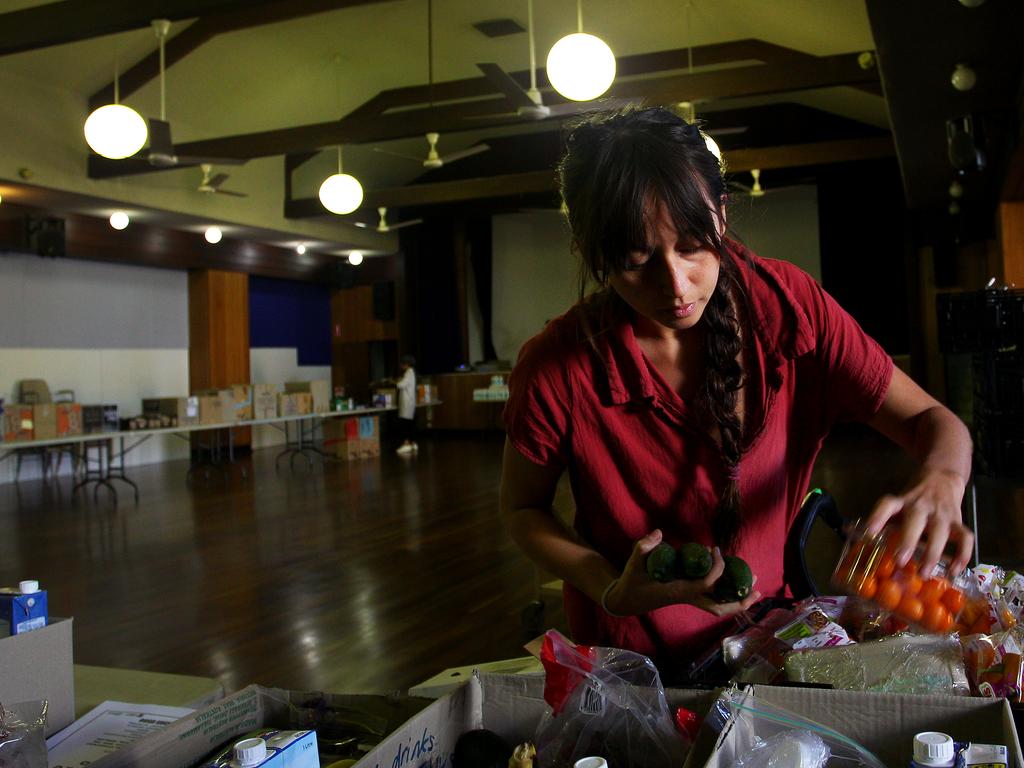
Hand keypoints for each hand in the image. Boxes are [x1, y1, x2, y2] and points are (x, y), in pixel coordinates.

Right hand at [602, 530, 761, 617]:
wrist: (627, 599)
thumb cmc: (632, 581)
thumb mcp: (634, 562)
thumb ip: (644, 547)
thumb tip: (659, 533)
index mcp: (678, 591)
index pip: (706, 584)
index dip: (717, 568)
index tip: (716, 549)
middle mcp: (688, 598)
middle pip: (720, 607)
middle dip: (740, 599)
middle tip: (756, 584)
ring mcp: (690, 600)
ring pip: (720, 608)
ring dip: (738, 601)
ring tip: (754, 587)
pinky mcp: (690, 597)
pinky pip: (714, 600)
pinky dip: (728, 595)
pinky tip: (734, 582)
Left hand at [863, 468, 972, 577]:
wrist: (942, 477)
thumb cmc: (914, 498)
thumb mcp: (897, 503)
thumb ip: (880, 519)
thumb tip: (848, 531)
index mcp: (902, 501)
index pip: (887, 505)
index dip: (878, 517)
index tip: (870, 533)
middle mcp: (921, 506)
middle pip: (915, 521)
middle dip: (908, 542)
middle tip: (900, 562)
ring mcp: (942, 513)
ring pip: (941, 532)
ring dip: (933, 554)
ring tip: (924, 574)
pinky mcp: (958, 521)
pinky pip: (965, 538)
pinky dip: (963, 555)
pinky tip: (955, 571)